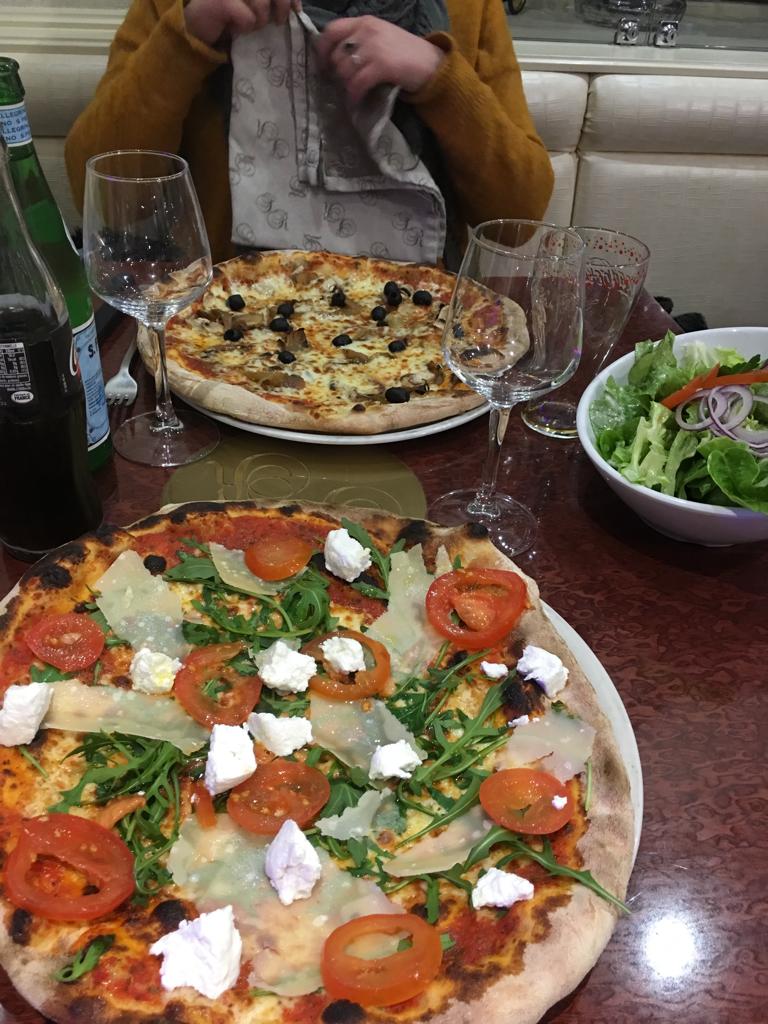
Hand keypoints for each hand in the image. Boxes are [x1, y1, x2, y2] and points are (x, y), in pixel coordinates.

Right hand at [184, 0, 300, 45]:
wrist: (199, 27)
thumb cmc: (231, 14)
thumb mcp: (255, 4)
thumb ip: (272, 0)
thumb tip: (296, 7)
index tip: (295, 9)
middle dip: (281, 5)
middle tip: (278, 21)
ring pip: (262, 3)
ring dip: (261, 19)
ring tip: (251, 24)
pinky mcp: (221, 2)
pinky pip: (248, 18)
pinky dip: (245, 28)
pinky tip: (235, 27)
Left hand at [315, 16, 443, 104]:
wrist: (432, 64)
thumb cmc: (405, 54)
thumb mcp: (380, 38)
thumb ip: (359, 42)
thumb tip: (335, 60)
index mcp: (364, 22)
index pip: (331, 30)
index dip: (322, 50)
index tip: (322, 66)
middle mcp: (367, 30)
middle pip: (336, 55)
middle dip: (335, 74)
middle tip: (340, 86)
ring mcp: (374, 47)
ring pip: (344, 70)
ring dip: (345, 86)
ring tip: (351, 94)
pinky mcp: (381, 66)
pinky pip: (357, 83)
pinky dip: (353, 96)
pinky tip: (355, 102)